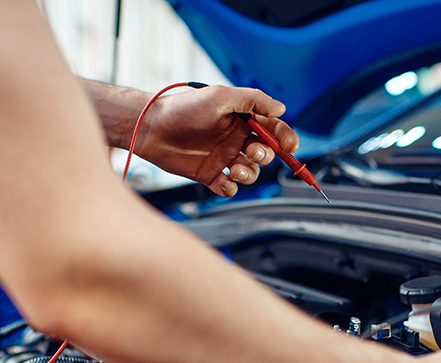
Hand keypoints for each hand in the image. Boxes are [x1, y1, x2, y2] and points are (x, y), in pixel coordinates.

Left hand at [133, 85, 297, 196]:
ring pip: (250, 172)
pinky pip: (228, 187)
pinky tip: (224, 182)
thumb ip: (253, 100)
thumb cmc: (182, 107)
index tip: (289, 146)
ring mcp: (223, 158)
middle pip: (265, 153)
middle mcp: (235, 139)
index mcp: (241, 120)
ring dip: (249, 174)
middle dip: (265, 155)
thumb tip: (281, 108)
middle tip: (251, 151)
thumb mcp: (221, 96)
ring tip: (236, 170)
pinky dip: (230, 188)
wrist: (151, 127)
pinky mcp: (209, 174)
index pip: (273, 130)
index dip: (285, 138)